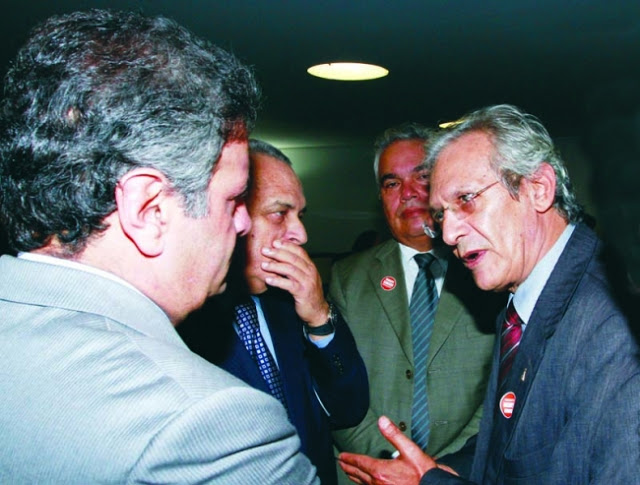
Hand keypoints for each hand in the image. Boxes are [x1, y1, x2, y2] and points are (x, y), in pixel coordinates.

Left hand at [261, 239, 328, 325]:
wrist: (317, 311)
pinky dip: (278, 281)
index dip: (287, 245)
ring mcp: (307, 282)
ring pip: (291, 270)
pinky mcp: (303, 293)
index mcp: (310, 266)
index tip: (275, 242)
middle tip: (265, 250)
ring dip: (276, 266)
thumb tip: (279, 257)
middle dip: (278, 253)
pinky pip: (289, 285)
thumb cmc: (307, 293)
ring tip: (264, 265)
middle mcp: (310, 272)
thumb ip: (295, 267)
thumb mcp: (304, 277)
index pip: (299, 251)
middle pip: (293, 258)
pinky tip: (268, 279)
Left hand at [338, 416, 456, 483]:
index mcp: (381, 471)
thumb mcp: (410, 450)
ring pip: (363, 484)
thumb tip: (382, 420)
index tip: (341, 456)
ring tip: (349, 472)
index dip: (349, 458)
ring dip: (354, 477)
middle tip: (341, 463)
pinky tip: (365, 483)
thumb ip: (394, 435)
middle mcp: (378, 483)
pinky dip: (363, 484)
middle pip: (358, 474)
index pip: (360, 462)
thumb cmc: (423, 473)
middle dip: (348, 467)